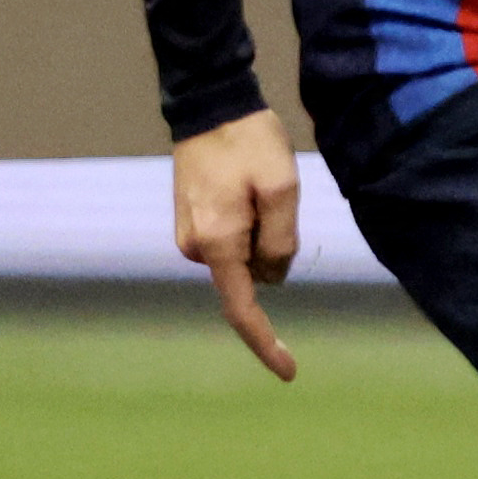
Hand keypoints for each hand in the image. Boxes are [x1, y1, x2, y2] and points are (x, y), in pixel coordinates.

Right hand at [170, 109, 301, 380]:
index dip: (265, 343)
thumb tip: (272, 278)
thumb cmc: (249, 142)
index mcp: (217, 243)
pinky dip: (248, 224)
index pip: (242, 310)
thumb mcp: (282, 188)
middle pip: (251, 276)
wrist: (209, 105)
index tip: (289, 373)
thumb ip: (282, 241)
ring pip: (243, 257)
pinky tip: (246, 187)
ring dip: (260, 232)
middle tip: (273, 195)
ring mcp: (188, 235)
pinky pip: (232, 240)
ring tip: (255, 185)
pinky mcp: (190, 222)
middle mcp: (195, 247)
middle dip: (271, 250)